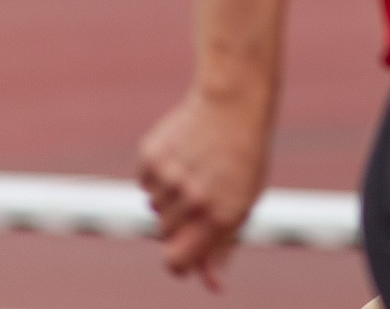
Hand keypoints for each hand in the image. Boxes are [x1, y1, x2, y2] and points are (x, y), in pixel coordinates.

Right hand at [137, 87, 269, 288]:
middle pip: (166, 235)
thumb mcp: (244, 202)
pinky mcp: (151, 158)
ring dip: (170, 196)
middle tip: (202, 192)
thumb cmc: (244, 158)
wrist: (234, 103)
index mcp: (222, 216)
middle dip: (179, 222)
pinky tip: (182, 153)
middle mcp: (195, 200)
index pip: (178, 263)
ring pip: (155, 208)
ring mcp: (170, 178)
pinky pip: (145, 182)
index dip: (179, 263)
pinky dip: (158, 174)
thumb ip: (225, 246)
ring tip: (196, 168)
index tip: (182, 256)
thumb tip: (213, 286)